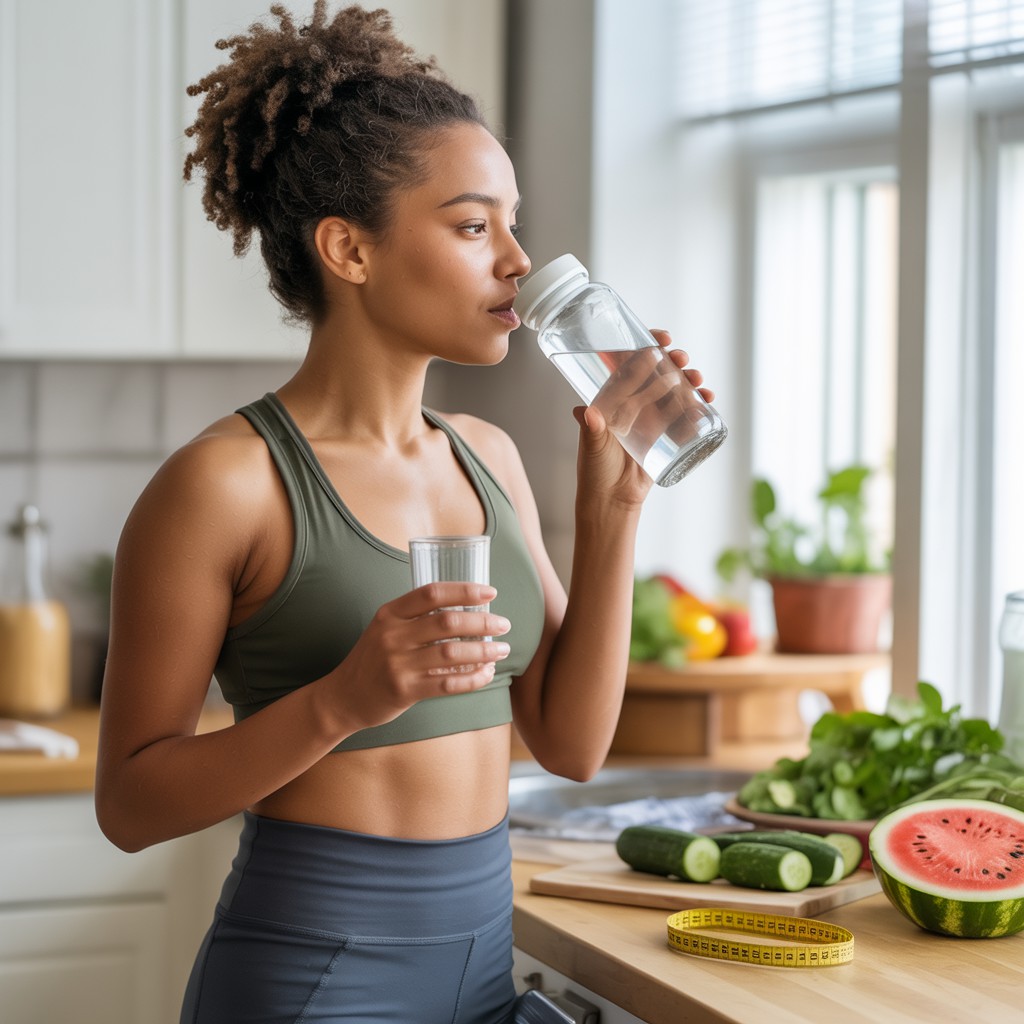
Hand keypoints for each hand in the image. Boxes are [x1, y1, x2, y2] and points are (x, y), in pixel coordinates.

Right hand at [325, 583, 510, 733]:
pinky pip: (448, 683)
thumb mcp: (385, 629)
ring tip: (502, 650)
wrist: (343, 698)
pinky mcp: (404, 690)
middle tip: (504, 624)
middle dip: (483, 621)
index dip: (464, 590)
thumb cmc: (373, 659)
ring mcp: (397, 663)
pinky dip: (472, 678)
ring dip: (483, 651)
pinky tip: (486, 674)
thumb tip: (466, 609)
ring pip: (452, 653)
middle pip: (447, 622)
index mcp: (390, 613)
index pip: (432, 593)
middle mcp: (392, 635)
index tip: (490, 592)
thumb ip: (416, 618)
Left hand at [572, 329, 715, 505]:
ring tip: (698, 382)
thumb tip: (585, 411)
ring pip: (675, 391)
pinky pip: (686, 416)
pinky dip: (699, 407)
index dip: (646, 347)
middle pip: (658, 373)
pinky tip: (707, 402)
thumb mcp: (592, 446)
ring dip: (690, 381)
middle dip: (673, 361)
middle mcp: (635, 404)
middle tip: (682, 359)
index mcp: (614, 398)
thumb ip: (591, 429)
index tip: (660, 339)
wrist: (613, 500)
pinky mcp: (667, 436)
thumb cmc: (595, 470)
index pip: (631, 363)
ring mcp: (653, 418)